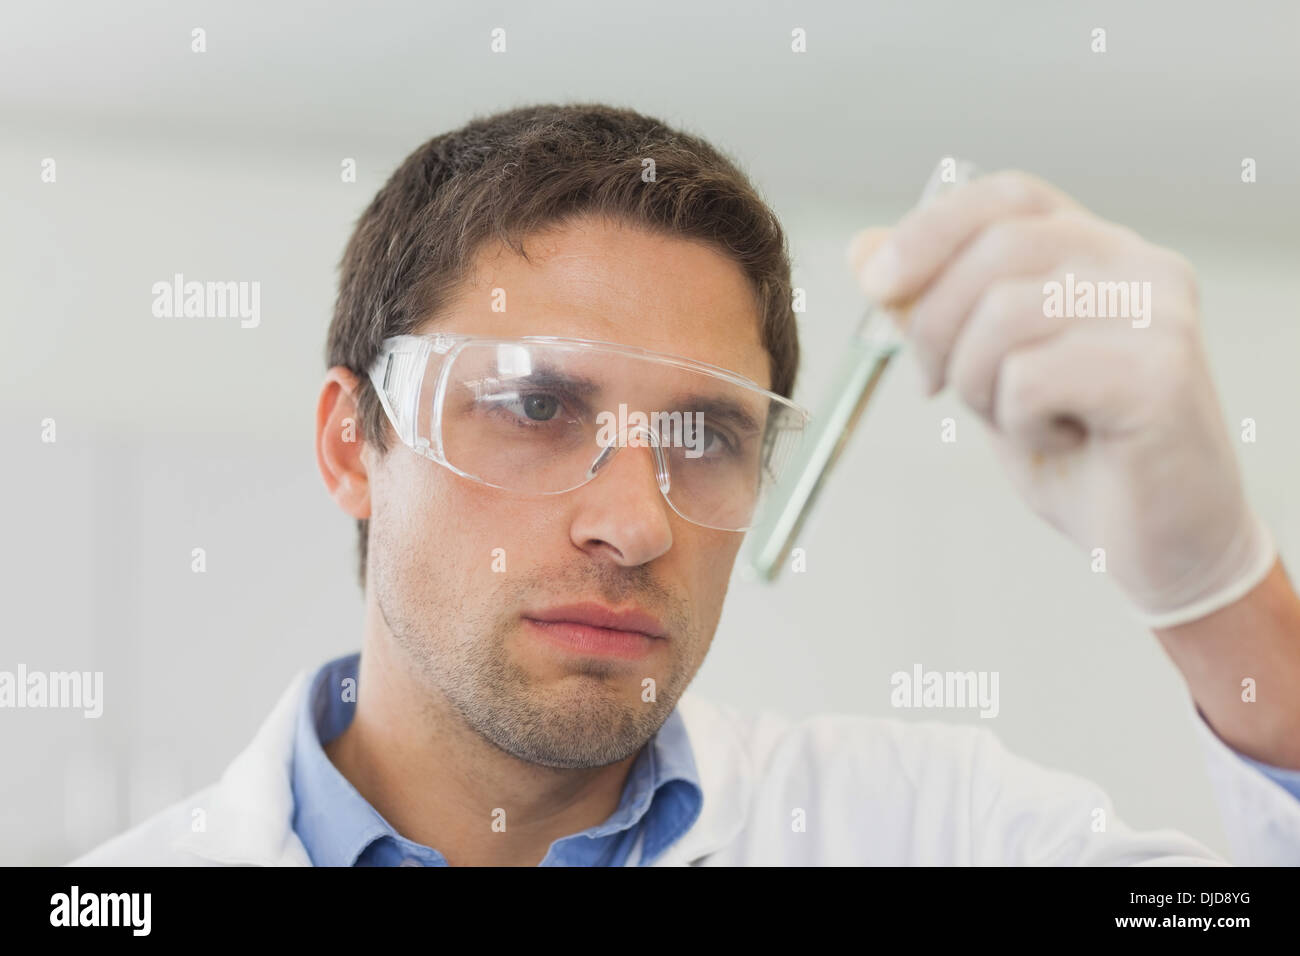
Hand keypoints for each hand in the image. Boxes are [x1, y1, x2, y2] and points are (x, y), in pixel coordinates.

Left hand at [847, 170, 1273, 627]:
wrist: (1165, 540)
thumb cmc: (1081, 453)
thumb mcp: (988, 370)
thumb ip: (936, 306)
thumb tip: (865, 248)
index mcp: (1101, 251)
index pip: (1008, 197)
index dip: (931, 228)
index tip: (875, 283)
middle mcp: (1140, 265)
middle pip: (995, 250)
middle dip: (933, 325)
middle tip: (935, 385)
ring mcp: (1158, 314)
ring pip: (1004, 314)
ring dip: (976, 382)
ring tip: (1015, 420)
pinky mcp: (1160, 373)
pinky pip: (1031, 377)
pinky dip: (1018, 421)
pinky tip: (1061, 440)